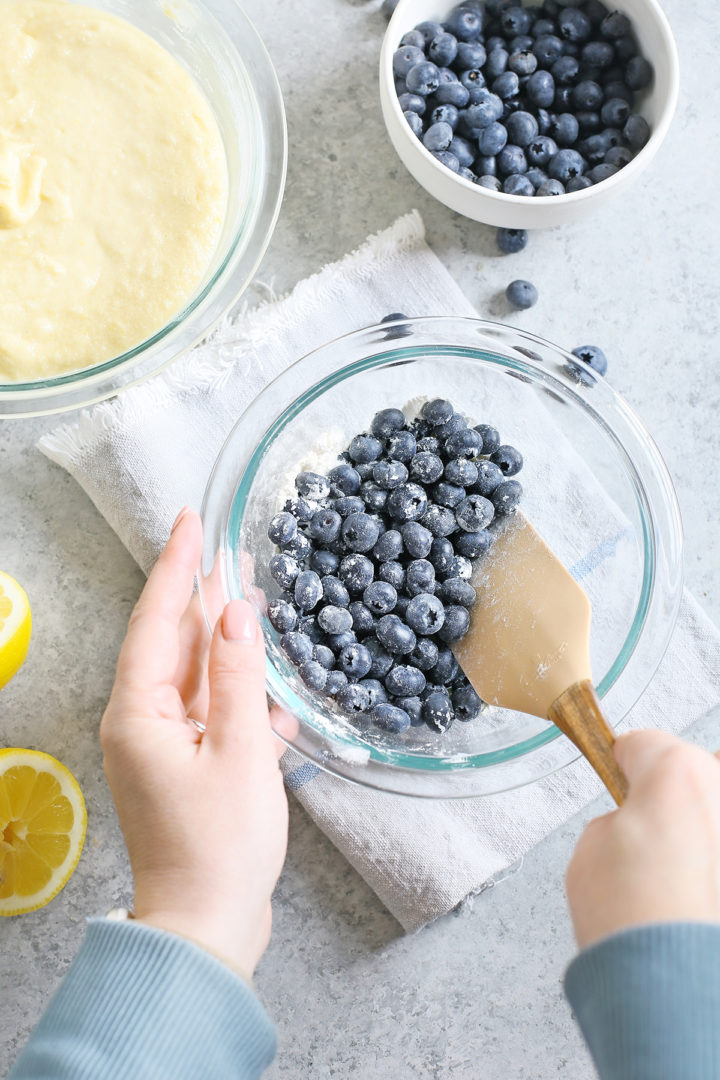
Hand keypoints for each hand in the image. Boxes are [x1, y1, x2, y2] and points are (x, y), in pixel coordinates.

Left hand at [100, 508, 296, 979]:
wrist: (208, 927)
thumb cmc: (219, 846)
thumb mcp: (240, 752)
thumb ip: (238, 676)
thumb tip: (234, 612)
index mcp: (138, 714)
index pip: (155, 620)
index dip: (176, 567)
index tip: (190, 521)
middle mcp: (141, 723)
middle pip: (171, 643)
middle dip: (200, 597)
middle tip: (229, 550)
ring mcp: (162, 747)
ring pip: (193, 675)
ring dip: (223, 642)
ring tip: (250, 601)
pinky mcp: (186, 768)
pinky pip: (209, 712)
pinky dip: (236, 693)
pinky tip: (267, 684)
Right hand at [566, 730, 719, 948]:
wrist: (671, 989)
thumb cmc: (632, 920)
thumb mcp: (589, 848)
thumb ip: (615, 817)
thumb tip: (632, 824)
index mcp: (677, 770)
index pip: (643, 744)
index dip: (622, 765)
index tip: (620, 779)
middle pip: (693, 773)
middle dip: (673, 799)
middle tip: (650, 839)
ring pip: (713, 814)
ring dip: (702, 832)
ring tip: (681, 878)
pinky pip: (717, 851)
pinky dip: (710, 865)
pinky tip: (699, 897)